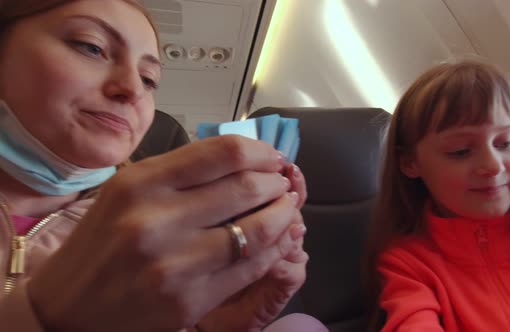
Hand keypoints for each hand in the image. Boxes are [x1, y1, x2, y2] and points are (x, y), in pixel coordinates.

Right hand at [27, 135, 302, 331]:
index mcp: (141, 183)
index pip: (223, 153)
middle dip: (276, 182)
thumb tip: (243, 159)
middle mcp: (156, 220)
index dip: (261, 151)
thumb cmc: (101, 242)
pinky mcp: (190, 300)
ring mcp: (175, 264)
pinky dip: (273, 249)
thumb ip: (181, 172)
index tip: (272, 156)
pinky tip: (275, 240)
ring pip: (257, 230)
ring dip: (284, 214)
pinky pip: (250, 267)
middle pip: (247, 188)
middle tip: (282, 183)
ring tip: (287, 208)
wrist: (67, 308)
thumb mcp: (127, 191)